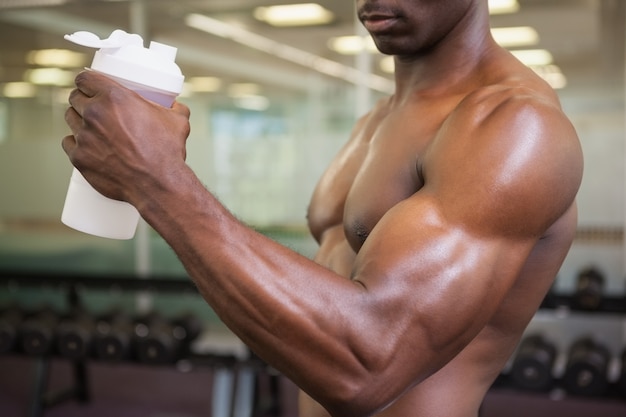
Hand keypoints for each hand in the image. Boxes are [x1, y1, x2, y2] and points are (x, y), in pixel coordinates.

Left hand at [62, 70, 190, 205]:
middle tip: (92, 107)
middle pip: (75, 98)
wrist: (158, 183)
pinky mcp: (79, 158)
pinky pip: (69, 143)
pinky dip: (76, 143)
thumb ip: (176, 109)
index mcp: (114, 97)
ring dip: (78, 120)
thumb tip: (176, 106)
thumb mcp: (177, 122)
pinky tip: (85, 145)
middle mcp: (95, 114)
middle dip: (82, 100)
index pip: (85, 78)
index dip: (86, 81)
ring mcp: (84, 136)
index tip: (89, 86)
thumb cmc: (167, 152)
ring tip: (90, 126)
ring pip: (70, 119)